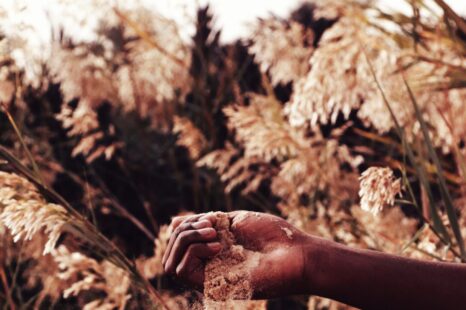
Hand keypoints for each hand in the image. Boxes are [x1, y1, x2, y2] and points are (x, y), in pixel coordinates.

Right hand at [162, 211, 312, 297]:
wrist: (297, 253)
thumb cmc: (273, 236)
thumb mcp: (234, 220)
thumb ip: (205, 222)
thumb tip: (172, 222)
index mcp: (212, 251)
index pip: (177, 243)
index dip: (184, 226)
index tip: (208, 218)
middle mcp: (207, 267)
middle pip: (170, 253)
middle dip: (183, 231)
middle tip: (210, 224)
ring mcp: (209, 278)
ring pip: (170, 264)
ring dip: (185, 240)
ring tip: (213, 232)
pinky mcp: (212, 287)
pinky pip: (182, 271)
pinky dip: (194, 250)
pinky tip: (218, 244)